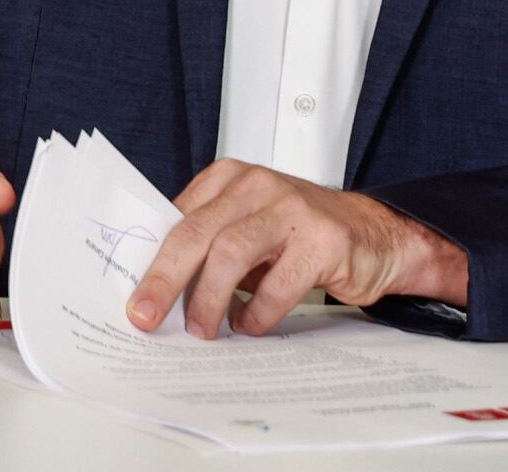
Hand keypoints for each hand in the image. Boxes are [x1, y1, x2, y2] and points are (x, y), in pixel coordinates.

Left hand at [127, 160, 467, 338]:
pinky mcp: (322, 240)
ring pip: (230, 254)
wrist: (375, 234)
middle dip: (164, 279)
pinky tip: (251, 324)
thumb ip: (209, 242)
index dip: (150, 259)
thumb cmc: (299, 233)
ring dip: (209, 300)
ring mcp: (291, 209)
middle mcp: (256, 185)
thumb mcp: (248, 223)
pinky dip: (257, 313)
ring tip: (204, 329)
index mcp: (229, 178)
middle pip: (195, 232)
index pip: (176, 217)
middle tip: (146, 316)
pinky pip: (276, 285)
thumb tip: (159, 288)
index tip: (132, 295)